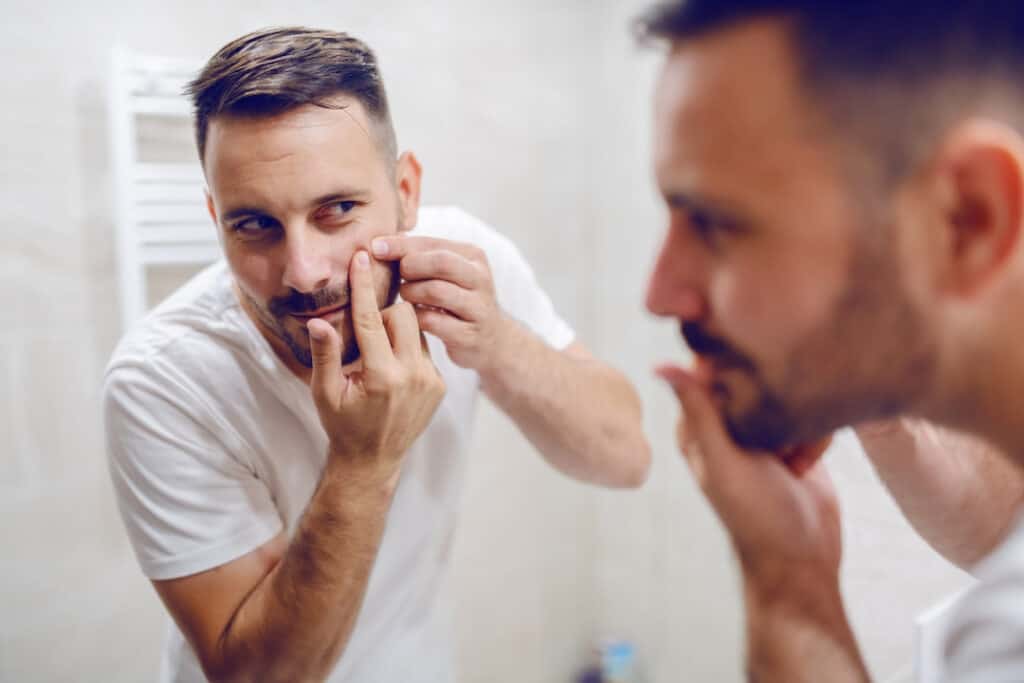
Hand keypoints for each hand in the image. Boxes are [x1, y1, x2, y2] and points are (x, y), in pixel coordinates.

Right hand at [307, 250, 445, 483]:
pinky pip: (424, 349)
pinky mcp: (440, 384)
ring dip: (396, 331)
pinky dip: (407, 348)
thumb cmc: (342, 425)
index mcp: (382, 376)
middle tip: (366, 332)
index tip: (361, 257)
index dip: (364, 286)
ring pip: (417, 329)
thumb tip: (318, 320)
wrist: (373, 460)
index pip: (371, 318)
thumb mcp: (325, 393)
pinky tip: (392, 369)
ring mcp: (431, 380)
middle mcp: (412, 375)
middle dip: (383, 312)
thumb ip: (324, 354)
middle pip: (403, 313)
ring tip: (378, 355)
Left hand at [372, 235, 506, 370]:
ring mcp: (478, 308)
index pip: (432, 243)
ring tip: (405, 297)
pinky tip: (410, 317)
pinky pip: (434, 322)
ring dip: (411, 293)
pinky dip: (416, 318)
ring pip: (437, 291)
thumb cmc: (458, 299)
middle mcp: (480, 279)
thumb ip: (421, 255)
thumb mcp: (448, 273)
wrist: (492, 340)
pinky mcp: (469, 335)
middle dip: (410, 267)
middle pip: (440, 263)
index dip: (401, 245)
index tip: (374, 247)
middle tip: (398, 277)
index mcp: (473, 256)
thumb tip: (381, 243)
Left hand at [656, 363, 841, 587]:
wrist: (803, 557)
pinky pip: (813, 413)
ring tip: (790, 460)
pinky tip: (807, 467)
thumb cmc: (753, 515)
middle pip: (755, 376)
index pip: (708, 369)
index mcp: (698, 424)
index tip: (752, 386)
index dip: (732, 368)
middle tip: (775, 440)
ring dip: (798, 423)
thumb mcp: (722, 461)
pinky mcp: (798, 439)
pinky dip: (817, 437)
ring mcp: (764, 430)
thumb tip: (660, 365)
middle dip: (774, 399)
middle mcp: (729, 423)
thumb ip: (698, 411)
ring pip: (790, 392)